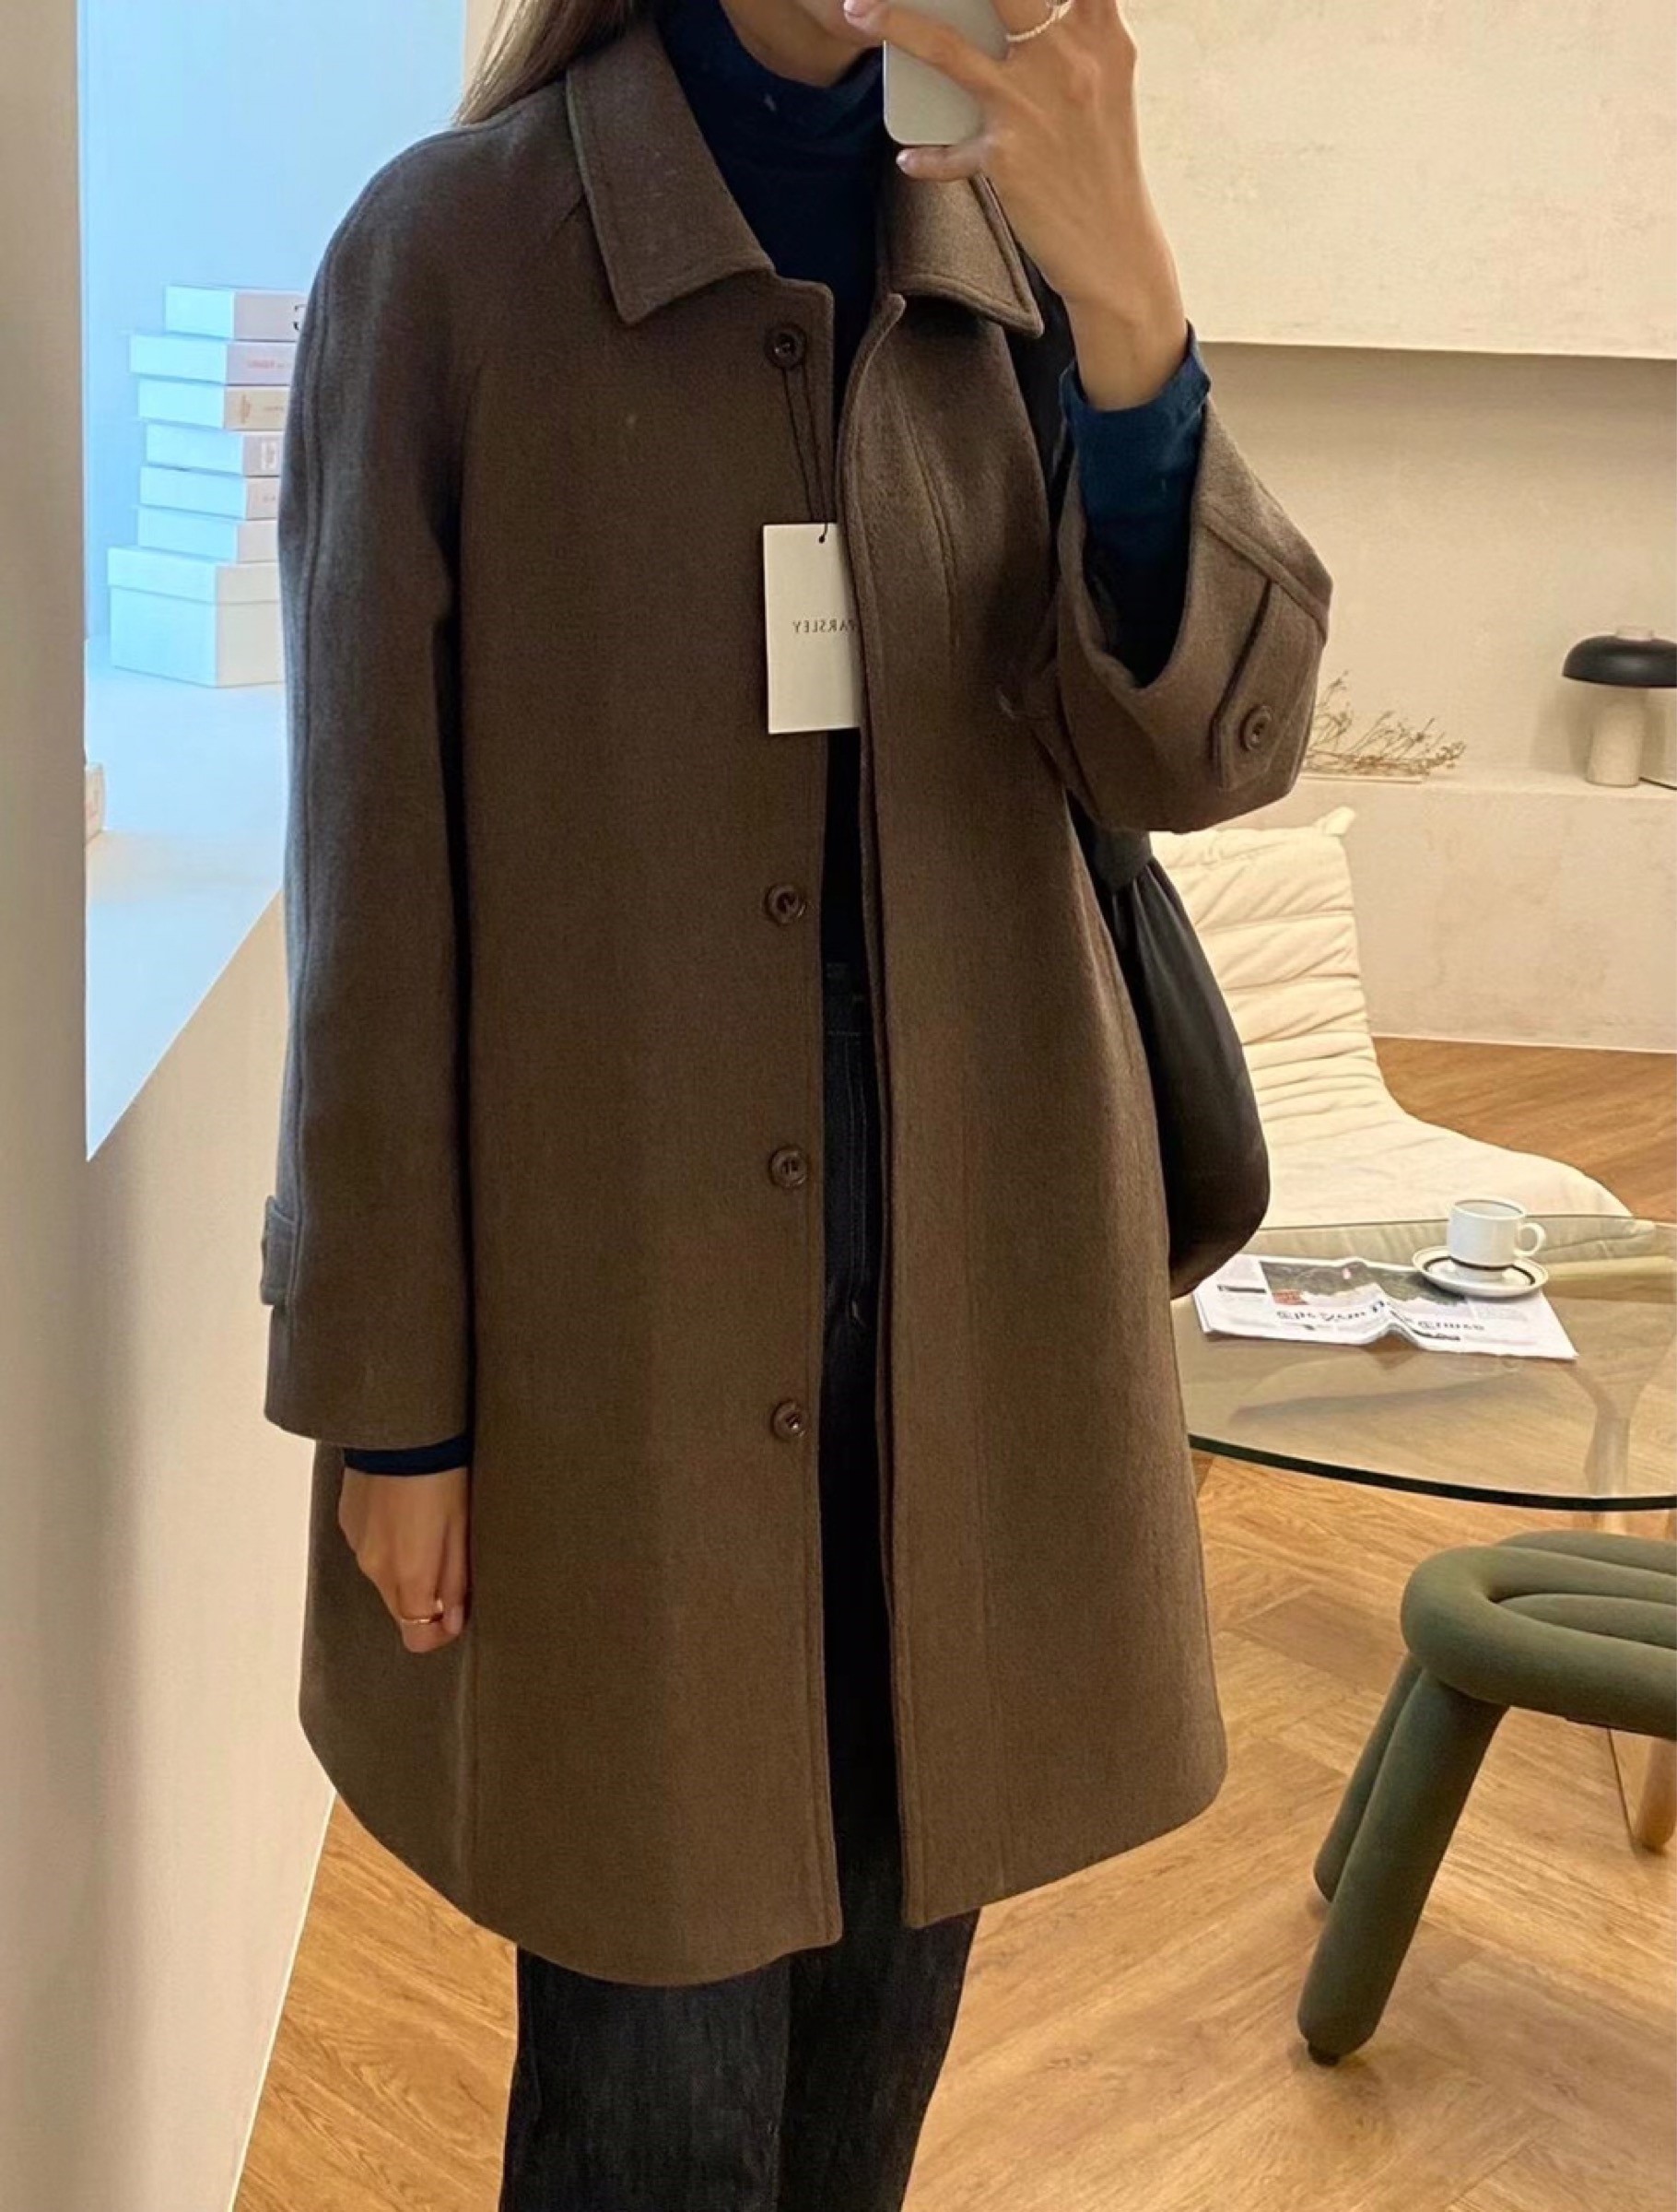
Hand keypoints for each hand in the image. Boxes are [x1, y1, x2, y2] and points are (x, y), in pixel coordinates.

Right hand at [338, 1466, 470, 1653]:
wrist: (402, 1430)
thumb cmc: (443, 1476)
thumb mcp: (461, 1529)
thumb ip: (455, 1580)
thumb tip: (452, 1621)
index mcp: (408, 1574)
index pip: (415, 1635)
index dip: (436, 1634)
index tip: (454, 1617)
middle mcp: (376, 1568)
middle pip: (399, 1608)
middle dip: (423, 1600)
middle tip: (449, 1562)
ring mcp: (358, 1544)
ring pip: (384, 1576)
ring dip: (405, 1567)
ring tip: (428, 1527)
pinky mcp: (348, 1521)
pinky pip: (371, 1548)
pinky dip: (389, 1542)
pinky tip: (405, 1511)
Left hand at [842, 0, 1188, 406]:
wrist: (1116, 248)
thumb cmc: (1104, 163)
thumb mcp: (1105, 81)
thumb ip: (1077, 29)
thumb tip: (1024, 9)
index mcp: (1098, 32)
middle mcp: (1068, 58)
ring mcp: (1033, 106)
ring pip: (948, 49)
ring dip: (895, 22)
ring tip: (858, 8)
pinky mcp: (1006, 159)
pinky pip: (947, 149)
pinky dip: (927, 156)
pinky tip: (911, 158)